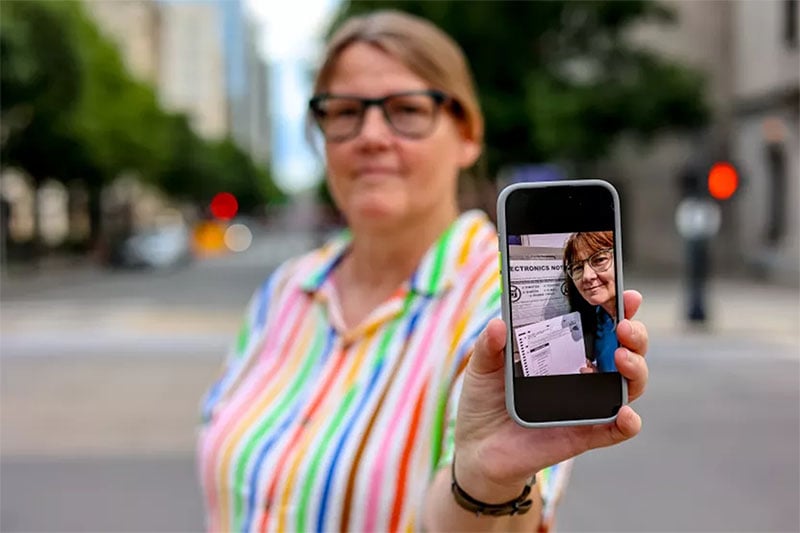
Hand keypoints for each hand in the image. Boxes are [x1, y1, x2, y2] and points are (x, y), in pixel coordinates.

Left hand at [453, 290, 648, 502]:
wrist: (477, 447)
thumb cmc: (485, 400)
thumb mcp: (483, 366)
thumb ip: (490, 345)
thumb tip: (499, 324)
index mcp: (564, 349)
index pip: (600, 324)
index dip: (617, 307)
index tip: (626, 293)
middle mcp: (583, 373)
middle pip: (625, 349)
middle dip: (634, 334)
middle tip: (624, 327)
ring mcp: (587, 403)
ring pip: (630, 385)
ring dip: (636, 369)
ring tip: (622, 357)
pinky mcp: (583, 434)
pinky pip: (616, 430)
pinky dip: (628, 422)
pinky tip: (624, 412)